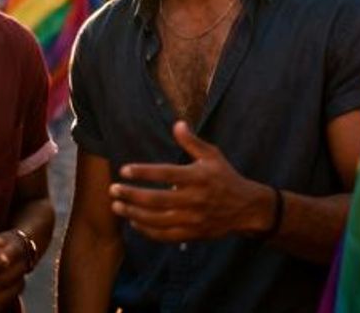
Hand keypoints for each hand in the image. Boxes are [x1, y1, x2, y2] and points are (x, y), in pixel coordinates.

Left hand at [109, 121, 273, 241]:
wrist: (246, 208)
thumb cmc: (225, 177)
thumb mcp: (212, 155)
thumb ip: (192, 142)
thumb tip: (177, 123)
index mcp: (197, 177)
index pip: (165, 174)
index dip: (143, 172)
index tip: (124, 170)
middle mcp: (193, 200)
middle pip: (156, 200)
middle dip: (131, 195)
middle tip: (113, 190)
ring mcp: (192, 219)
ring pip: (157, 220)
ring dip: (134, 214)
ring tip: (117, 206)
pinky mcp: (192, 233)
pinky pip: (165, 235)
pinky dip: (147, 230)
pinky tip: (134, 222)